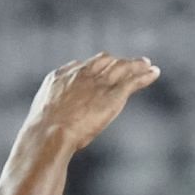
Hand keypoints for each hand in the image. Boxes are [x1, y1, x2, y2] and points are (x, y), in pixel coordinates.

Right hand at [24, 53, 160, 150]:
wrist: (49, 133)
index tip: (102, 69)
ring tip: (147, 65)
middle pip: (104, 61)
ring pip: (122, 67)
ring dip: (136, 65)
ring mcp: (98, 83)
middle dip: (117, 62)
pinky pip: (133, 80)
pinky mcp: (113, 94)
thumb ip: (51, 111)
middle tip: (129, 64)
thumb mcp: (41, 116)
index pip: (83, 65)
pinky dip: (145, 76)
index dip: (95, 66)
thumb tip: (47, 123)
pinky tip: (154, 73)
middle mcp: (81, 75)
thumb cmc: (41, 133)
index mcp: (60, 77)